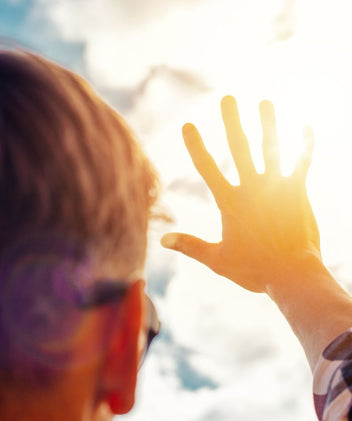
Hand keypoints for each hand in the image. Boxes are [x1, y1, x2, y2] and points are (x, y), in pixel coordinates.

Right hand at [161, 95, 320, 292]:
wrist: (292, 275)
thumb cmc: (253, 270)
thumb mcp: (216, 260)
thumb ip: (189, 246)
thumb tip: (162, 240)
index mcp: (230, 203)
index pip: (207, 168)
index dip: (196, 145)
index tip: (188, 124)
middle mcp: (252, 189)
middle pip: (239, 148)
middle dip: (232, 122)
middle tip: (228, 99)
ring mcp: (277, 188)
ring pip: (272, 149)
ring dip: (269, 124)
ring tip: (265, 103)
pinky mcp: (298, 192)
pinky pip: (302, 163)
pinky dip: (303, 144)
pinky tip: (304, 126)